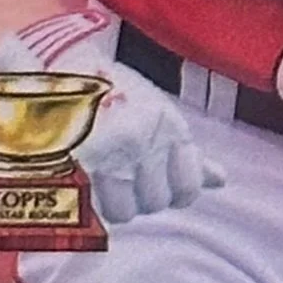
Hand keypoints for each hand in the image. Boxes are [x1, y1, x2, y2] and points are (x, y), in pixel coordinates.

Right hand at [75, 62, 226, 221]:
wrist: (61, 71)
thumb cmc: (114, 91)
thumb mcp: (157, 112)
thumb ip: (186, 151)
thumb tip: (220, 182)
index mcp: (169, 125)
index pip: (189, 187)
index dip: (174, 191)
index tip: (158, 178)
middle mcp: (146, 141)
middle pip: (155, 203)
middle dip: (140, 194)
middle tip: (123, 170)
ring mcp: (112, 154)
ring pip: (124, 212)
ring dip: (113, 201)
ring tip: (101, 173)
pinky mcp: (80, 164)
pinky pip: (94, 207)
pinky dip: (91, 200)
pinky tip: (86, 179)